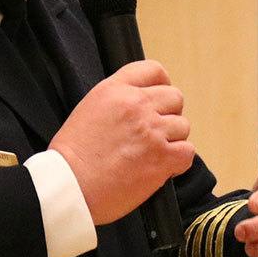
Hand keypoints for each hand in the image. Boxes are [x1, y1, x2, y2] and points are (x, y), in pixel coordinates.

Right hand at [49, 60, 194, 225]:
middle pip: (174, 97)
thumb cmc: (72, 157)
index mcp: (115, 90)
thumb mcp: (88, 110)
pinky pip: (187, 152)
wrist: (70, 186)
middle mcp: (136, 105)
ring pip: (182, 126)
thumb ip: (116, 101)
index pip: (153, 70)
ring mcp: (151, 130)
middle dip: (168, 115)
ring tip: (152, 153)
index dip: (161, 84)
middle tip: (155, 132)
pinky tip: (161, 167)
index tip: (160, 99)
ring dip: (173, 140)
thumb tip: (141, 104)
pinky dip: (178, 161)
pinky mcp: (162, 157)